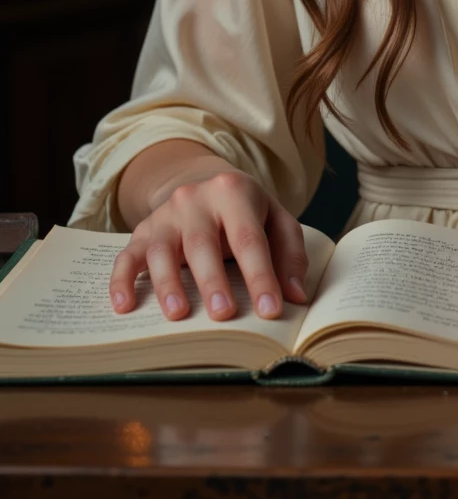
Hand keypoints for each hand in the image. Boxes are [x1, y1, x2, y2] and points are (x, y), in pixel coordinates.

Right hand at [109, 168, 308, 324]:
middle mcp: (195, 200)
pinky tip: (125, 307)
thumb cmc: (247, 212)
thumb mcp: (276, 220)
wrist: (205, 184)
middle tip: (223, 314)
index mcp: (234, 193)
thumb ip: (290, 255)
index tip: (270, 310)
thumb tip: (296, 296)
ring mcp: (165, 215)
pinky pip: (126, 256)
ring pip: (161, 249)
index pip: (249, 238)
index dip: (261, 276)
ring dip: (168, 283)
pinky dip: (121, 282)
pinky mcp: (142, 231)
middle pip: (202, 242)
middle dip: (212, 280)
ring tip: (177, 315)